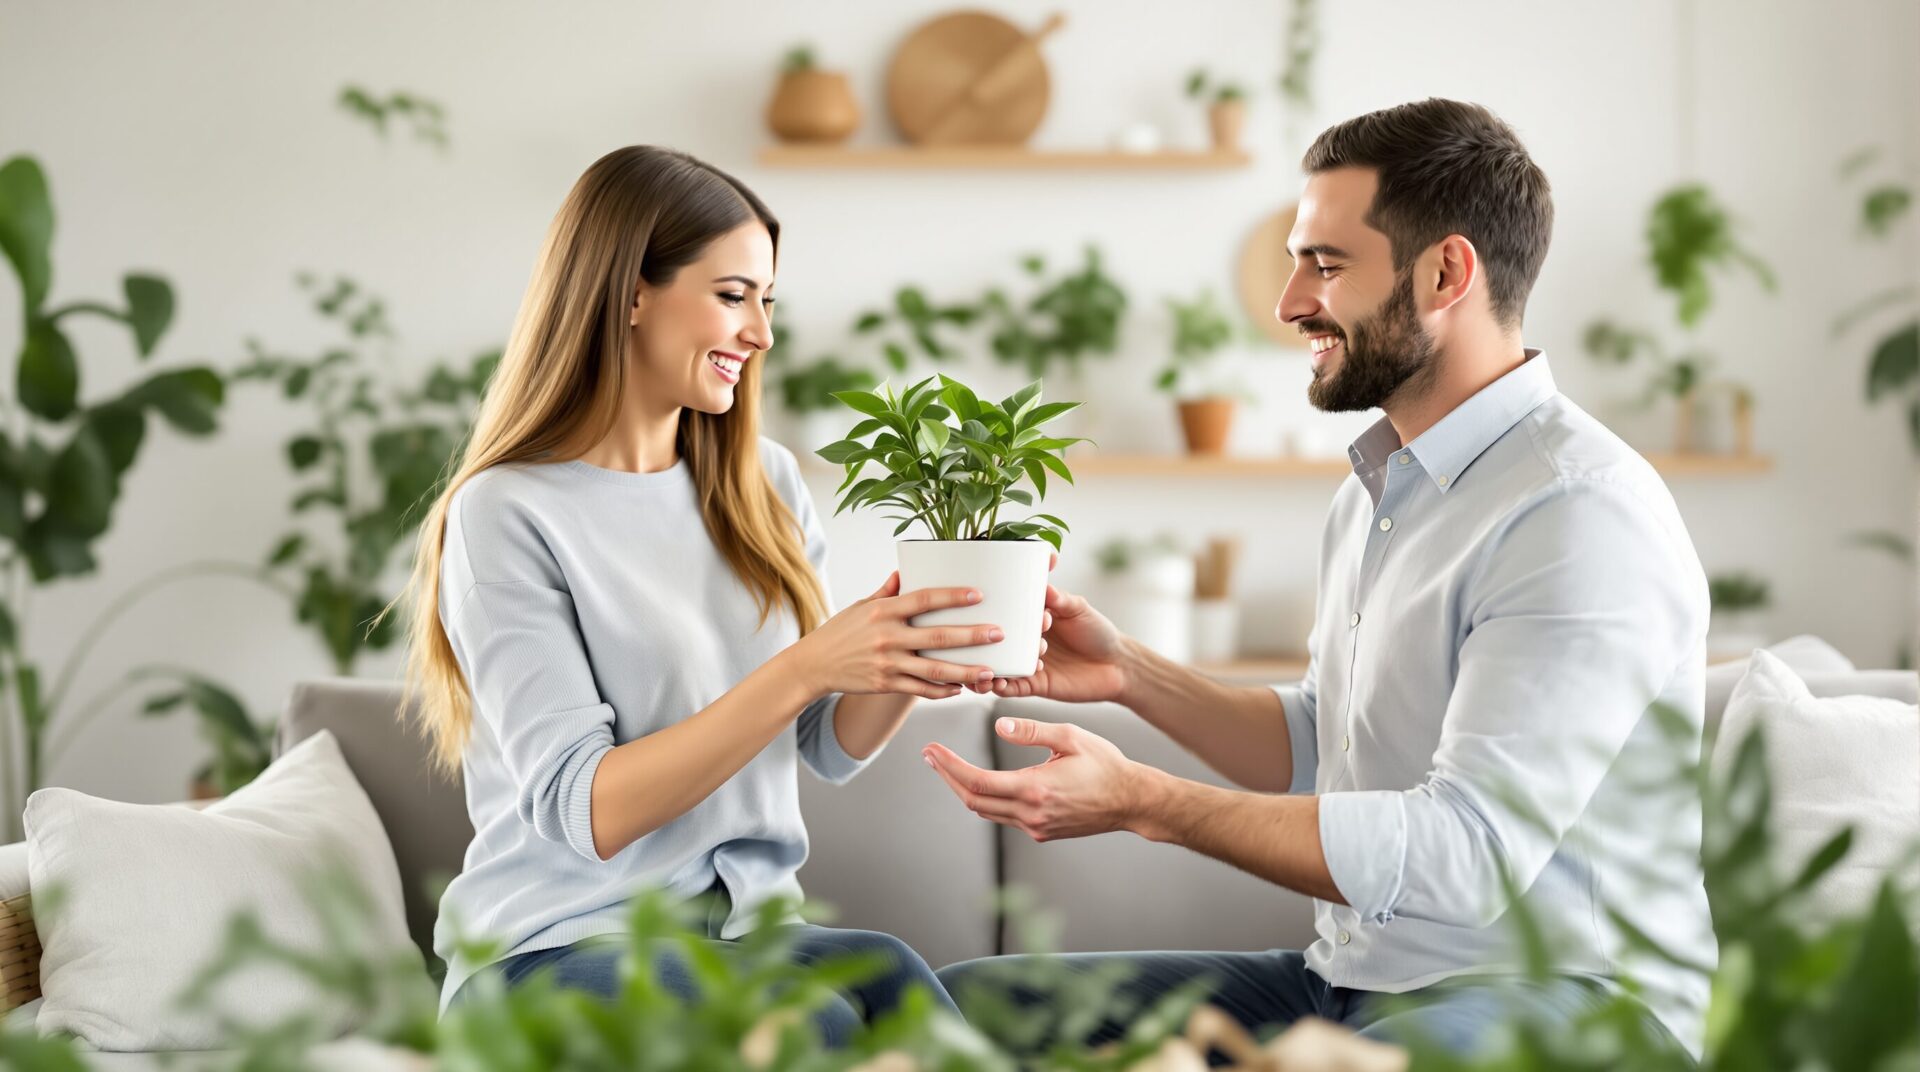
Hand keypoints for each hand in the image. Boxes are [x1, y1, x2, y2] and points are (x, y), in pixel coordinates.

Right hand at [789, 572, 1000, 699]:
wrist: (813, 665)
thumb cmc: (839, 632)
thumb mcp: (861, 606)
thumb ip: (887, 591)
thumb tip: (906, 571)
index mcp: (883, 611)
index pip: (924, 599)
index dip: (953, 596)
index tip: (978, 594)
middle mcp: (887, 636)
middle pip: (937, 636)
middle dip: (971, 636)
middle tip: (998, 633)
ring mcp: (887, 663)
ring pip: (934, 669)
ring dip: (965, 671)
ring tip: (990, 671)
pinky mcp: (885, 684)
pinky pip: (920, 689)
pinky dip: (942, 691)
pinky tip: (961, 689)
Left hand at [921, 717, 1153, 841]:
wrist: (1130, 800)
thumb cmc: (1105, 764)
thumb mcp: (1070, 736)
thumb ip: (1031, 730)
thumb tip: (997, 724)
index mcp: (1035, 789)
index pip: (977, 781)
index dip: (949, 766)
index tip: (931, 750)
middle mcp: (1031, 813)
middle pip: (973, 800)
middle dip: (947, 777)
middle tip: (929, 756)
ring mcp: (1035, 827)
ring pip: (986, 811)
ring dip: (964, 789)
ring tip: (947, 766)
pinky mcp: (1042, 832)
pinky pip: (1004, 816)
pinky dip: (987, 798)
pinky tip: (982, 781)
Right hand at [968, 553, 1129, 703]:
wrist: (1118, 665)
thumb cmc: (1098, 632)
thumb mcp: (1080, 610)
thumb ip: (1063, 601)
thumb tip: (1046, 588)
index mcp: (1033, 618)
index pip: (1007, 612)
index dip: (998, 611)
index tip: (992, 608)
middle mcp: (1025, 641)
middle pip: (995, 641)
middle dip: (984, 642)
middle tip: (983, 639)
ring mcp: (1027, 663)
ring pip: (997, 666)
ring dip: (985, 667)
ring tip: (980, 668)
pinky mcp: (1034, 685)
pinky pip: (1011, 688)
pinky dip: (1000, 687)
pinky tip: (996, 683)